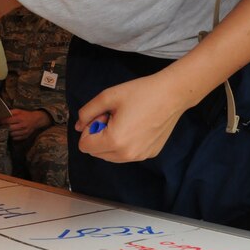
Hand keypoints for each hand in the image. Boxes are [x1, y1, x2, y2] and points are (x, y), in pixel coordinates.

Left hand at [4, 109, 49, 140]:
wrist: (36, 120)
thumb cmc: (26, 114)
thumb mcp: (19, 111)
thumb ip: (11, 112)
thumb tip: (2, 114)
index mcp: (20, 118)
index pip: (8, 121)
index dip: (2, 121)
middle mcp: (22, 125)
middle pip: (10, 129)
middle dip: (4, 128)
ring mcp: (24, 132)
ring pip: (12, 134)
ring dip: (7, 133)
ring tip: (4, 130)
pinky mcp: (25, 136)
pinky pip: (16, 138)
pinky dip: (12, 136)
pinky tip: (10, 133)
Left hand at [73, 71, 191, 161]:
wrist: (171, 94)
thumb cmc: (140, 93)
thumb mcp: (107, 97)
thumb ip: (87, 112)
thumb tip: (77, 126)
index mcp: (114, 141)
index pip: (84, 146)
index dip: (88, 129)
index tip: (102, 116)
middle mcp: (127, 155)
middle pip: (96, 153)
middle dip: (98, 136)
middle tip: (112, 117)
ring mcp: (140, 157)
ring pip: (111, 156)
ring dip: (110, 141)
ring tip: (124, 121)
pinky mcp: (150, 154)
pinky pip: (127, 154)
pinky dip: (125, 143)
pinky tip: (137, 125)